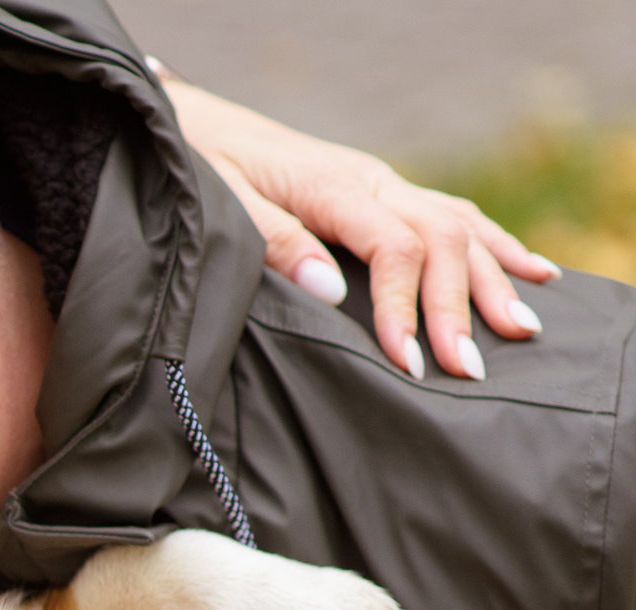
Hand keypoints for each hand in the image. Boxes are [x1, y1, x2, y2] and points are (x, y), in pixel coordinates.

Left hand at [160, 71, 557, 380]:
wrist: (189, 126)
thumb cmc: (200, 169)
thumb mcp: (221, 206)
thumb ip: (274, 244)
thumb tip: (329, 291)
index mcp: (331, 186)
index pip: (392, 249)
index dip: (406, 308)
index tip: (410, 362)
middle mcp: (370, 180)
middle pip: (440, 240)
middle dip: (459, 307)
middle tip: (470, 369)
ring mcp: (384, 183)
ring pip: (460, 227)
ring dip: (493, 280)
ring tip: (522, 330)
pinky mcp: (384, 190)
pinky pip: (456, 214)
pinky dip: (497, 246)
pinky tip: (535, 272)